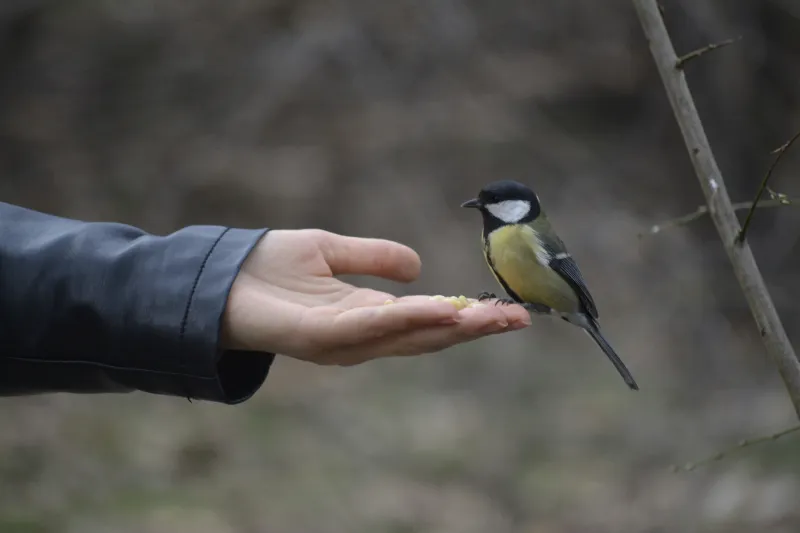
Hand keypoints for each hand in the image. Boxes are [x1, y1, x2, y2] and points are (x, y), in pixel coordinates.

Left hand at [221, 229, 530, 365]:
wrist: (215, 276)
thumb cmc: (267, 267)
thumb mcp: (332, 250)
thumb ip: (374, 257)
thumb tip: (418, 267)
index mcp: (368, 315)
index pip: (428, 319)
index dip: (467, 315)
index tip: (508, 309)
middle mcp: (362, 334)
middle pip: (429, 334)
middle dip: (475, 328)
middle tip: (521, 318)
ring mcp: (343, 340)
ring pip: (410, 335)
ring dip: (455, 327)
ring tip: (495, 316)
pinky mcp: (322, 336)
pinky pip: (373, 328)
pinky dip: (411, 320)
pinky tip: (442, 309)